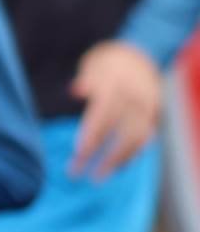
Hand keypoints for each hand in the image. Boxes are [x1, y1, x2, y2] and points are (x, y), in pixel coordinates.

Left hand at [70, 40, 161, 180]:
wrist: (141, 53)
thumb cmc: (108, 62)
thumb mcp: (94, 64)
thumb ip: (87, 79)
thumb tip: (76, 91)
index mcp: (117, 84)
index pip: (103, 114)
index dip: (91, 133)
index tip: (78, 152)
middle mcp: (135, 99)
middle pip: (116, 131)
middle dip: (97, 153)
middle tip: (76, 172)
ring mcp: (148, 109)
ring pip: (134, 140)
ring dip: (115, 160)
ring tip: (97, 177)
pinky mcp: (155, 117)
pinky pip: (145, 140)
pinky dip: (131, 155)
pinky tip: (115, 167)